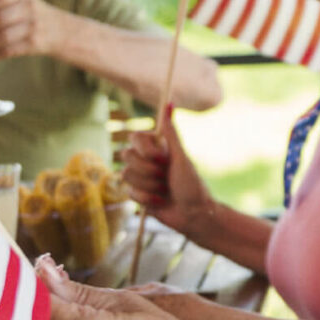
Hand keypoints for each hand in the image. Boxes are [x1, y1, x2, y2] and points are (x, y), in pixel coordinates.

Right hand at [119, 105, 219, 235]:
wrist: (193, 215)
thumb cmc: (192, 185)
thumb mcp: (181, 157)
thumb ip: (171, 132)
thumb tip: (169, 103)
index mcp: (157, 147)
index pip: (135, 137)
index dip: (146, 150)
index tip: (163, 159)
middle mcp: (146, 160)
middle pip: (126, 156)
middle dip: (148, 170)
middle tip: (165, 177)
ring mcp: (141, 177)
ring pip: (127, 175)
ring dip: (149, 185)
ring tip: (165, 190)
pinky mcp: (137, 194)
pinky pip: (129, 192)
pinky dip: (147, 198)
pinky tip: (160, 201)